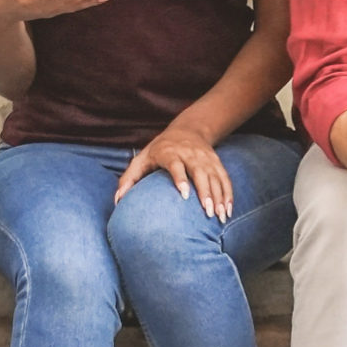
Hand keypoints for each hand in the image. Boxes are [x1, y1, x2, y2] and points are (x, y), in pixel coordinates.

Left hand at [116, 126, 235, 219]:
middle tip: (208, 212)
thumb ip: (129, 179)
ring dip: (220, 198)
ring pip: (216, 178)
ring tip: (220, 216)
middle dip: (206, 193)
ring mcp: (206, 159)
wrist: (188, 130)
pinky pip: (225, 180)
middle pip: (200, 173)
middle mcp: (190, 155)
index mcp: (170, 153)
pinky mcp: (217, 163)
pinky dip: (228, 195)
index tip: (185, 195)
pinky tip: (228, 210)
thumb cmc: (159, 149)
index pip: (176, 165)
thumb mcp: (142, 159)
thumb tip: (118, 200)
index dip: (181, 179)